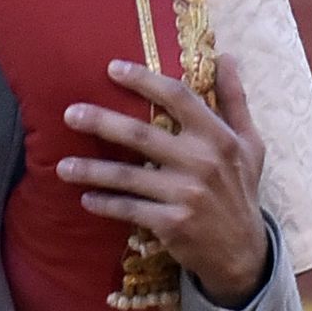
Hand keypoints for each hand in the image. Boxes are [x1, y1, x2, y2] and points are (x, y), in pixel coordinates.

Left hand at [59, 55, 269, 306]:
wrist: (244, 254)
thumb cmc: (241, 190)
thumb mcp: (249, 144)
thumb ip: (234, 99)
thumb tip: (226, 56)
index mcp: (218, 137)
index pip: (177, 97)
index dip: (144, 79)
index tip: (112, 68)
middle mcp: (201, 162)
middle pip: (141, 135)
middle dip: (101, 122)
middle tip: (70, 114)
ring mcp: (185, 195)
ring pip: (127, 177)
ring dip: (91, 171)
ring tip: (62, 167)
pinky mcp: (172, 224)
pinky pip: (129, 209)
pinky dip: (105, 204)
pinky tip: (86, 198)